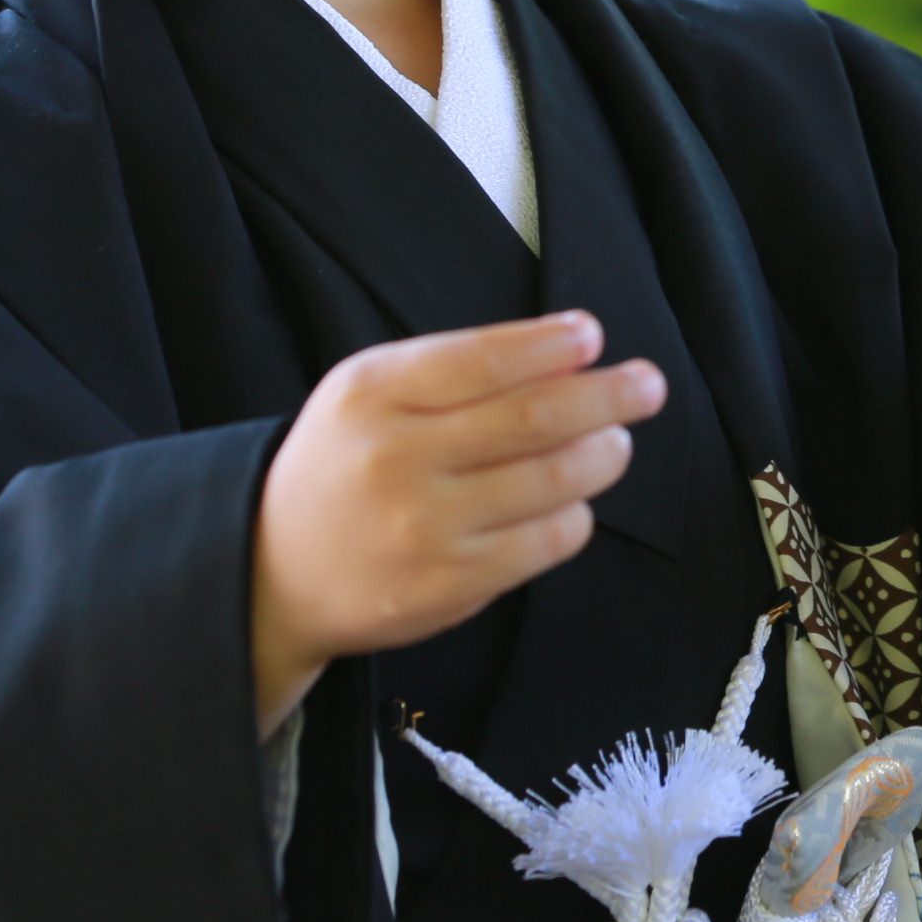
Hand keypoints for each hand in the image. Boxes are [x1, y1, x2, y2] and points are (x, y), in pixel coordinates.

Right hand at [250, 310, 664, 731]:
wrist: (274, 572)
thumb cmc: (345, 464)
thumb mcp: (368, 395)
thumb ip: (454, 370)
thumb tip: (570, 351)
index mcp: (373, 394)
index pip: (483, 358)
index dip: (550, 345)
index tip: (592, 336)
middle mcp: (397, 458)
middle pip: (534, 417)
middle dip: (607, 395)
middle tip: (647, 385)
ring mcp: (424, 527)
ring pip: (554, 480)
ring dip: (604, 454)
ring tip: (615, 441)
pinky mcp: (450, 586)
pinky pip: (545, 541)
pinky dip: (575, 514)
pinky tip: (572, 501)